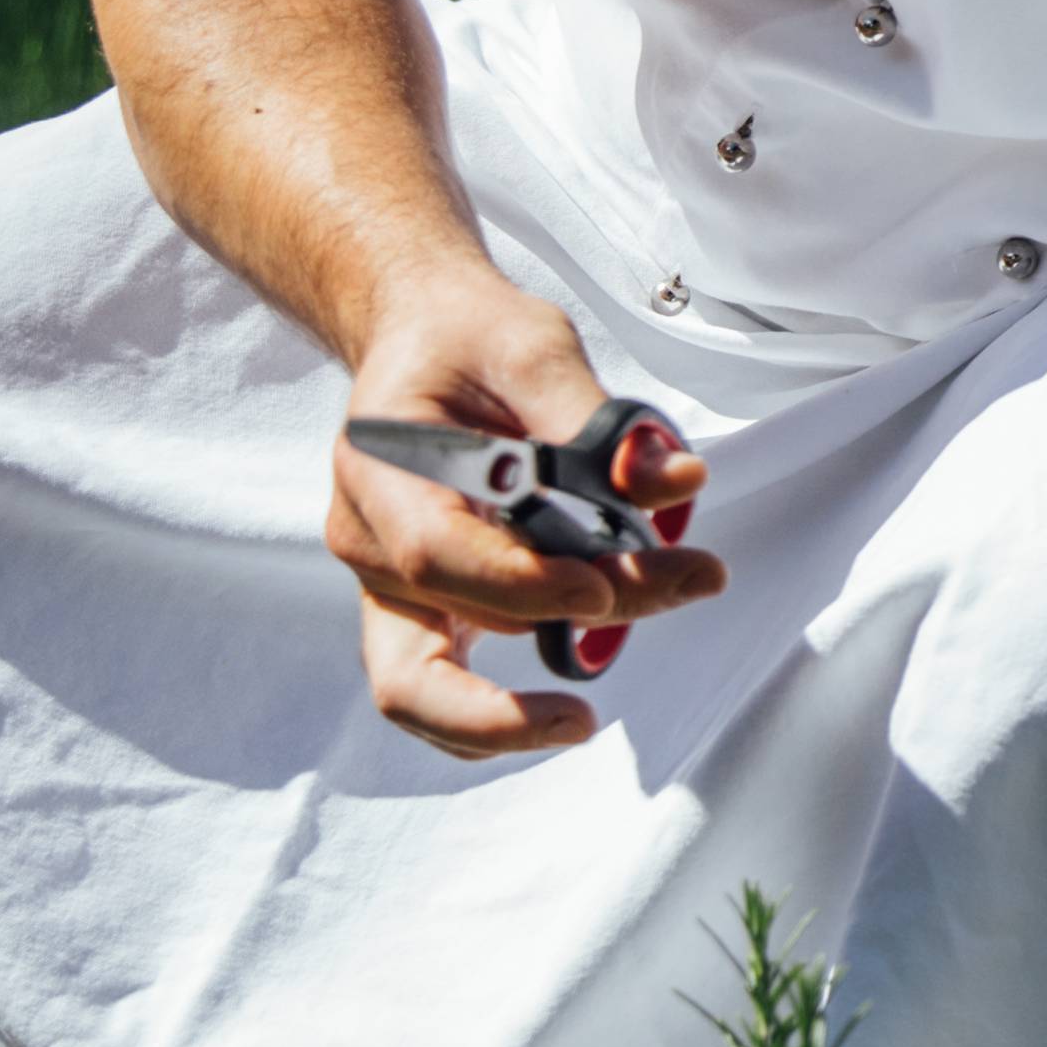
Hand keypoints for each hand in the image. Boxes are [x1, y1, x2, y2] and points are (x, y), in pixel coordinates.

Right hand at [328, 274, 719, 760]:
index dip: (522, 586)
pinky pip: (445, 687)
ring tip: (659, 607)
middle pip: (422, 656)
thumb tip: (678, 483)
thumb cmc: (472, 340)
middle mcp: (368, 545)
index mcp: (377, 472)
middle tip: (600, 697)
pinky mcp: (423, 608)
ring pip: (434, 684)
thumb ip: (600, 422)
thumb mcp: (536, 348)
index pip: (435, 558)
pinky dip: (508, 708)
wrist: (424, 337)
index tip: (605, 585)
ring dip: (537, 684)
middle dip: (511, 697)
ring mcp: (387, 588)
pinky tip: (579, 698)